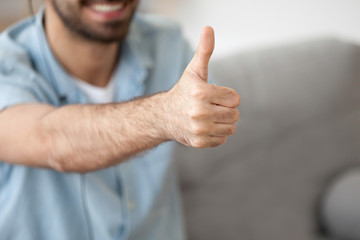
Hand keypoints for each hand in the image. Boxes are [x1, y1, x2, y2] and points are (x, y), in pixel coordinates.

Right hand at [163, 26, 240, 147]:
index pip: (235, 99)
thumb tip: (208, 28)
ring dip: (223, 122)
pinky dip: (216, 134)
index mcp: (201, 93)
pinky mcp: (199, 142)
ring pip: (231, 128)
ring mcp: (199, 129)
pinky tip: (204, 127)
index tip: (212, 96)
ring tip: (208, 117)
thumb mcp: (194, 71)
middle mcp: (200, 112)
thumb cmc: (183, 92)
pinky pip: (222, 139)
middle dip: (226, 109)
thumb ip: (204, 51)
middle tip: (210, 107)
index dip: (226, 96)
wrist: (163, 116)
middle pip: (235, 114)